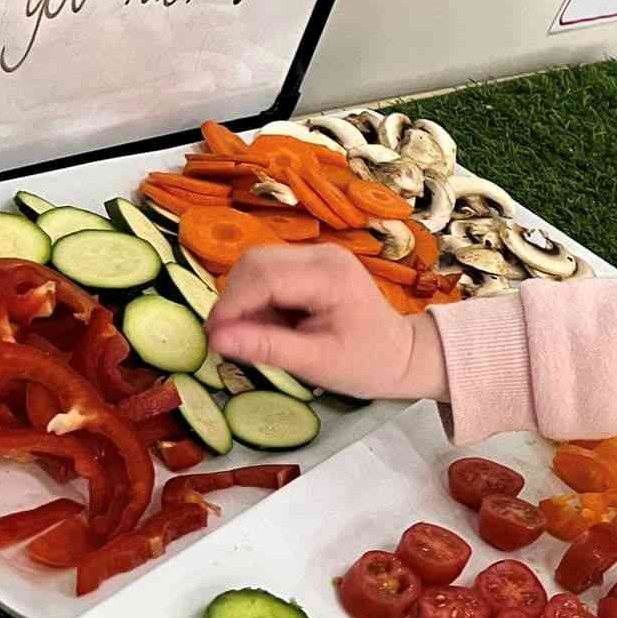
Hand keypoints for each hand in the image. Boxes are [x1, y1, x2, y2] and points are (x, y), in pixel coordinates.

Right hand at [206, 244, 449, 401]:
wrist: (402, 355)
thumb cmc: (367, 363)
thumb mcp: (316, 363)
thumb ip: (267, 347)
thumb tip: (215, 338)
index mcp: (331, 276)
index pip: (263, 276)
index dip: (231, 305)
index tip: (214, 338)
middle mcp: (323, 254)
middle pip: (254, 264)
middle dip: (234, 302)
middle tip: (234, 341)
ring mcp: (317, 255)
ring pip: (255, 267)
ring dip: (244, 301)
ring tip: (260, 336)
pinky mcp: (310, 263)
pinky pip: (267, 274)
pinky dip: (258, 300)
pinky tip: (274, 325)